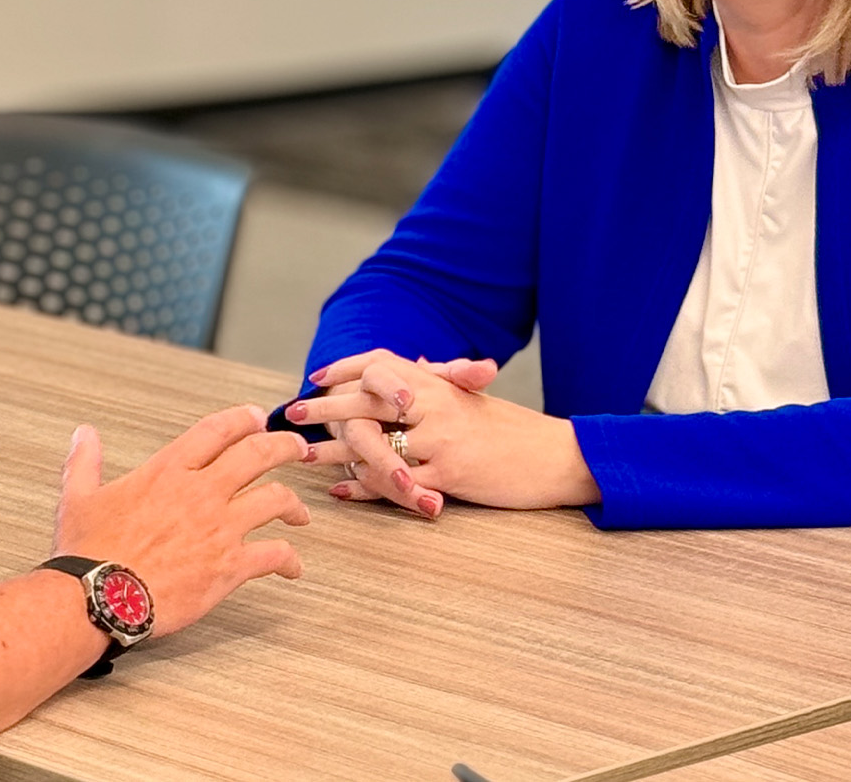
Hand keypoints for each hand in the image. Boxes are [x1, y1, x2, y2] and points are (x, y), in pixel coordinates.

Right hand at [52, 404, 310, 636]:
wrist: (97, 597)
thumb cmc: (87, 551)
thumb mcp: (78, 497)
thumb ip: (85, 462)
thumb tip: (84, 434)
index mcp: (167, 471)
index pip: (216, 430)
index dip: (243, 419)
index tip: (258, 417)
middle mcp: (200, 492)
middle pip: (258, 454)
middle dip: (285, 447)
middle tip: (298, 449)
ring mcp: (220, 529)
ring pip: (276, 500)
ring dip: (294, 504)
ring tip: (300, 513)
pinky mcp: (229, 567)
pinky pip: (274, 556)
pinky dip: (289, 560)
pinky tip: (293, 567)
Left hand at [285, 349, 598, 514]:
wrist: (555, 457)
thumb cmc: (512, 429)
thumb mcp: (473, 398)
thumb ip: (440, 380)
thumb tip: (413, 361)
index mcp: (439, 383)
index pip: (383, 364)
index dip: (348, 368)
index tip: (319, 376)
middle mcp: (435, 405)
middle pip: (367, 401)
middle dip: (328, 408)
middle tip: (294, 413)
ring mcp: (440, 441)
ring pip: (375, 445)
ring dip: (337, 452)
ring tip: (307, 457)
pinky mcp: (447, 475)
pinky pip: (396, 483)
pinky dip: (366, 487)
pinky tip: (344, 490)